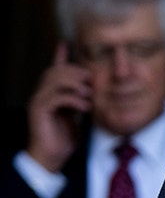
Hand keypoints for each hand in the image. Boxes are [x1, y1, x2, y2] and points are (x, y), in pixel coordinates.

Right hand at [26, 42, 92, 172]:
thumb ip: (81, 98)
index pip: (54, 69)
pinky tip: (85, 106)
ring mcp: (38, 101)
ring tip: (90, 94)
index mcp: (51, 93)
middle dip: (76, 72)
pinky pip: (57, 98)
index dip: (60, 56)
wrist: (52, 155)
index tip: (67, 42)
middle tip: (91, 80)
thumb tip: (92, 87)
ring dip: (76, 84)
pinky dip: (74, 100)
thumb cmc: (65, 136)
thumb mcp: (77, 113)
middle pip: (56, 71)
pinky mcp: (39, 111)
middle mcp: (41, 94)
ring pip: (55, 81)